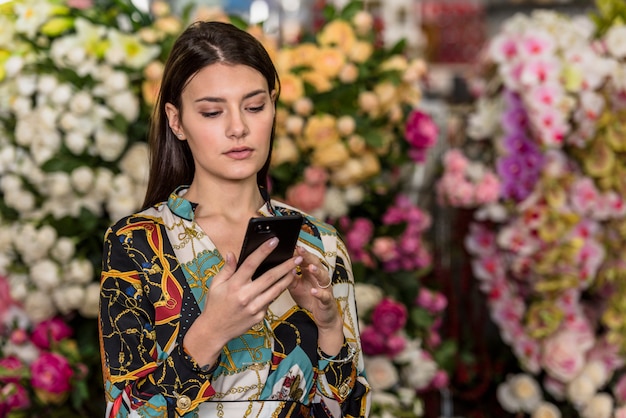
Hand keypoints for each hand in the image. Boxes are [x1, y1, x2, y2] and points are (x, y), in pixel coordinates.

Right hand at [183, 237, 301, 365]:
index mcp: (234, 285)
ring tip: (295, 269)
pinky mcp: (259, 316)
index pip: (251, 263)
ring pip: (276, 290)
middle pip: (270, 277)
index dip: (263, 250)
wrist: (214, 330)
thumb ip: (227, 269)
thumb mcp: (216, 284)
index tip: (274, 241)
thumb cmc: (214, 305)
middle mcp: (245, 296)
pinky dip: (277, 292)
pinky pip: (270, 301)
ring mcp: (254, 308)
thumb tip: (232, 253)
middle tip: (298, 257)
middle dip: (286, 265)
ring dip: (287, 279)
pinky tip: (283, 284)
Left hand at [287, 246, 340, 331]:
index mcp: (311, 272)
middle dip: (308, 256)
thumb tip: (277, 265)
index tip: (289, 245)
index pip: (305, 259)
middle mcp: (319, 277)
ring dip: (317, 271)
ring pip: (323, 277)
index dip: (298, 252)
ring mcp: (325, 288)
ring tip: (310, 267)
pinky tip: (314, 291)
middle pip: (315, 263)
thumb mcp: (295, 286)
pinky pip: (325, 295)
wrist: (322, 315)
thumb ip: (288, 276)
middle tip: (300, 249)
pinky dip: (319, 293)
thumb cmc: (308, 297)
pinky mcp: (328, 300)